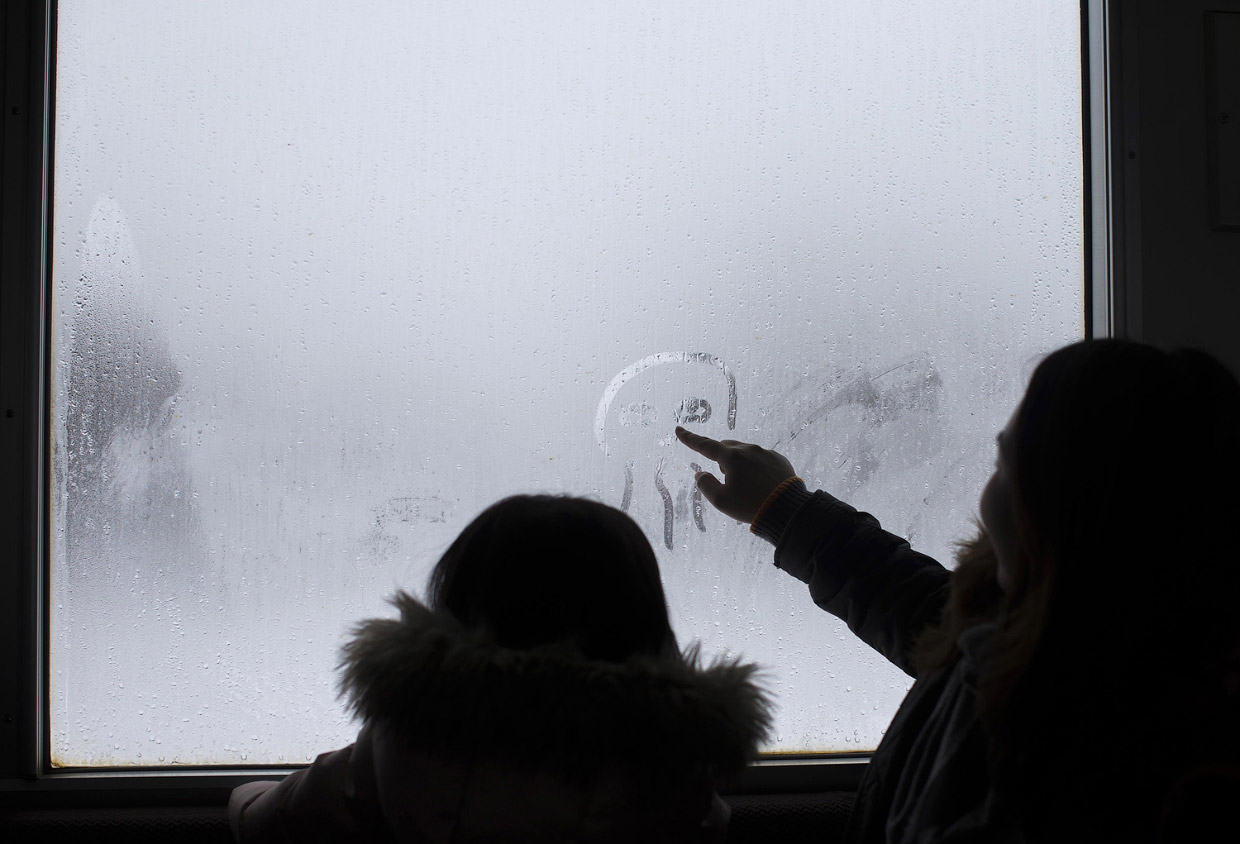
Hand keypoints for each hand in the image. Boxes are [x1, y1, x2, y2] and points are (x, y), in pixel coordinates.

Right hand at [674, 426, 796, 523]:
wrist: (787, 509)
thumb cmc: (750, 506)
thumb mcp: (721, 501)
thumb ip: (705, 485)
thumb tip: (700, 474)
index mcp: (732, 458)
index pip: (705, 445)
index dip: (690, 439)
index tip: (679, 430)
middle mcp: (749, 450)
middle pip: (726, 447)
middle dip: (721, 458)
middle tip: (725, 478)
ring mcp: (766, 453)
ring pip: (745, 452)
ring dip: (739, 464)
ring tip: (745, 486)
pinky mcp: (779, 460)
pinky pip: (761, 458)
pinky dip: (755, 467)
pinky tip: (760, 483)